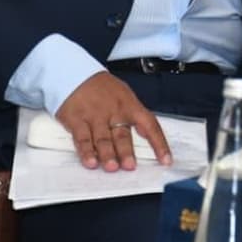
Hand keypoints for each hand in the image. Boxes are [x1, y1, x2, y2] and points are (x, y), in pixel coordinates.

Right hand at [55, 71, 171, 170]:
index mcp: (130, 106)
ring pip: (102, 138)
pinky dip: (86, 151)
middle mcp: (113, 111)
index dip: (159, 143)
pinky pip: (82, 138)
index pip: (149, 125)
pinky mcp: (76, 120)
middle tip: (130, 166)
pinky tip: (90, 161)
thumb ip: (134, 117)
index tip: (166, 160)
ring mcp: (94, 116)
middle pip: (122, 135)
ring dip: (107, 154)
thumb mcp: (125, 97)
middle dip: (126, 152)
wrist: (76, 73)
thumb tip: (147, 135)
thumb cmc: (103, 89)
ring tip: (111, 167)